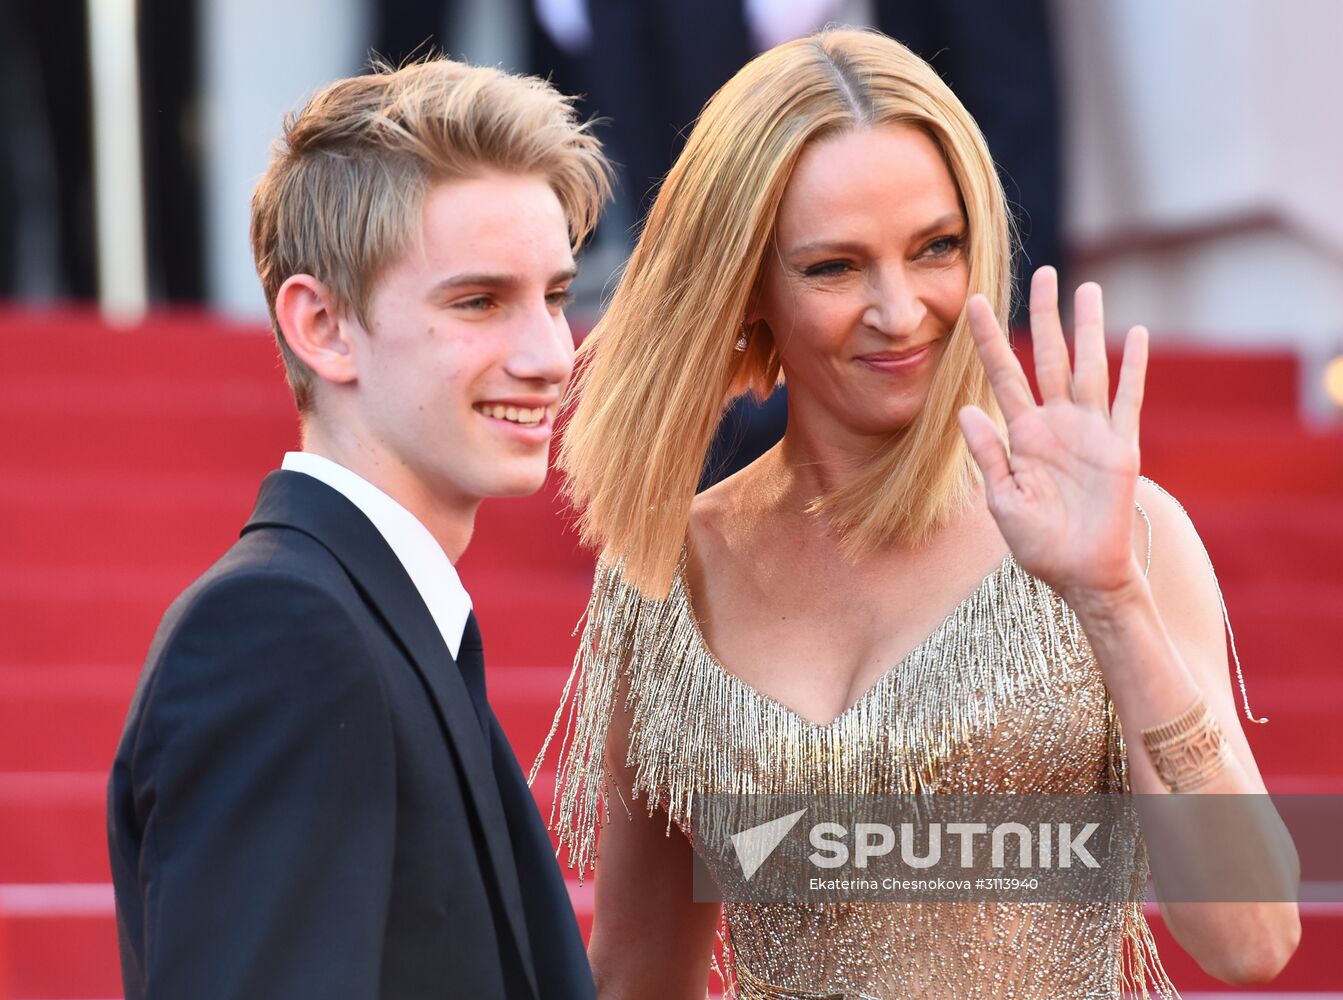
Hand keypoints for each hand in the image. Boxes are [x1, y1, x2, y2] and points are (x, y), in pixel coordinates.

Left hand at [957, 267, 1148, 605]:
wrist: (1081, 574)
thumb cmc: (1039, 544)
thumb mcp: (1002, 501)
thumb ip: (987, 455)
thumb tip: (963, 409)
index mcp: (1023, 435)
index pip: (1003, 375)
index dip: (987, 339)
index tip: (971, 302)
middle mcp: (1056, 424)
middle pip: (1050, 357)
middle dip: (1044, 315)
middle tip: (1043, 271)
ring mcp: (1090, 432)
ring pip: (1089, 367)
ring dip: (1088, 328)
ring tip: (1086, 289)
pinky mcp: (1121, 447)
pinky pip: (1127, 401)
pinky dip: (1133, 368)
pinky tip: (1136, 334)